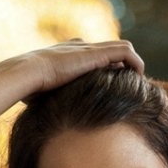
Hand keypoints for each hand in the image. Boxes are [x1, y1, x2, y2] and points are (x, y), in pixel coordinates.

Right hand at [18, 39, 143, 92]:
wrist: (28, 73)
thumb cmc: (30, 88)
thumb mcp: (42, 94)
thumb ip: (51, 100)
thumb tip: (47, 120)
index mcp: (67, 54)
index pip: (93, 55)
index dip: (105, 68)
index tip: (112, 85)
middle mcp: (81, 47)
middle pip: (110, 51)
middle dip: (121, 66)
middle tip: (130, 85)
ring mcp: (89, 48)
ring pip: (121, 48)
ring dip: (132, 63)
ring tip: (137, 81)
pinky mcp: (97, 52)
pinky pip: (126, 52)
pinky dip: (135, 62)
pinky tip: (139, 77)